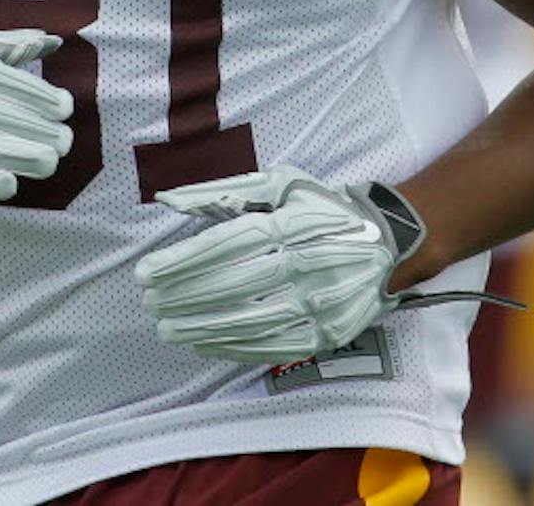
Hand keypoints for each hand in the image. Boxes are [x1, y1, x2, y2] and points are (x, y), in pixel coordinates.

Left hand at [133, 166, 409, 363]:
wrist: (386, 242)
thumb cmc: (321, 208)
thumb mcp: (278, 184)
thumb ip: (223, 192)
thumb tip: (167, 199)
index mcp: (294, 222)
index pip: (230, 244)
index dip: (185, 260)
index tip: (147, 271)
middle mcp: (309, 263)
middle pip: (237, 284)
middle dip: (187, 296)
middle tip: (151, 303)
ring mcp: (322, 302)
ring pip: (253, 321)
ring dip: (204, 327)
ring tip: (167, 328)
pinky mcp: (330, 332)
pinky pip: (276, 345)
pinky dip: (236, 348)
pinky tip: (204, 343)